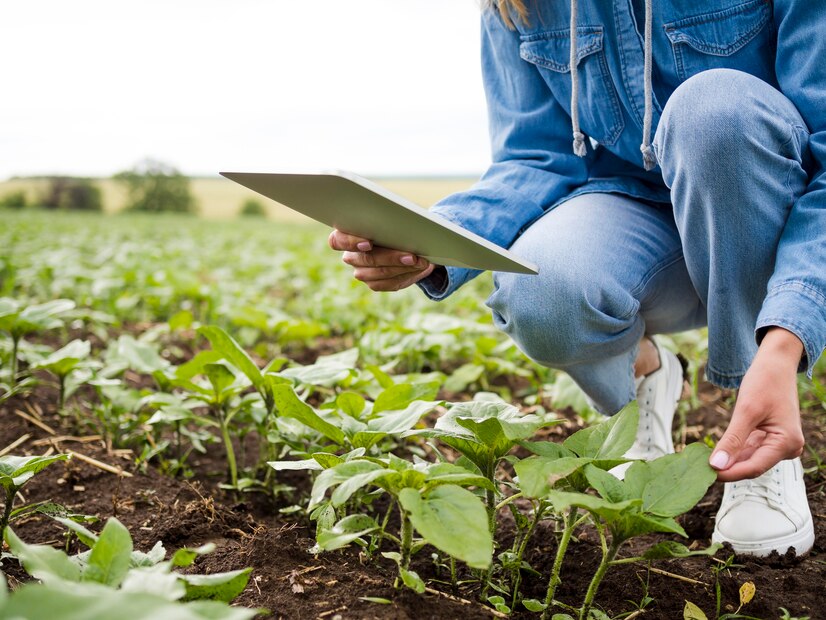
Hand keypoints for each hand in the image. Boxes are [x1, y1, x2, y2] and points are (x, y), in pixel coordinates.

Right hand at [328, 230, 435, 291]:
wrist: (404, 243)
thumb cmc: (392, 225)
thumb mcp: (389, 219)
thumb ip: (388, 221)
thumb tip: (404, 223)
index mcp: (346, 235)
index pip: (337, 241)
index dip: (350, 242)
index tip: (369, 243)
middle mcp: (351, 256)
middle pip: (365, 259)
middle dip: (390, 258)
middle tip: (411, 256)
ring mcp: (361, 271)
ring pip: (378, 274)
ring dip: (402, 268)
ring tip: (421, 262)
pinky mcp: (374, 283)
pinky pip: (388, 283)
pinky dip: (406, 275)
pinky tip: (419, 268)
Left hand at [710, 328, 804, 480]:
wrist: (775, 364)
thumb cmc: (765, 382)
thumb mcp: (746, 410)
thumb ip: (733, 440)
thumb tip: (717, 465)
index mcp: (787, 443)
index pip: (754, 467)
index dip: (729, 473)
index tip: (706, 474)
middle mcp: (786, 448)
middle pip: (751, 465)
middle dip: (727, 467)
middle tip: (699, 469)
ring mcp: (778, 444)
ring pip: (748, 459)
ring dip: (728, 460)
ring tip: (703, 462)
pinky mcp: (769, 439)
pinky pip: (749, 449)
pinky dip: (733, 450)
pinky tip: (715, 452)